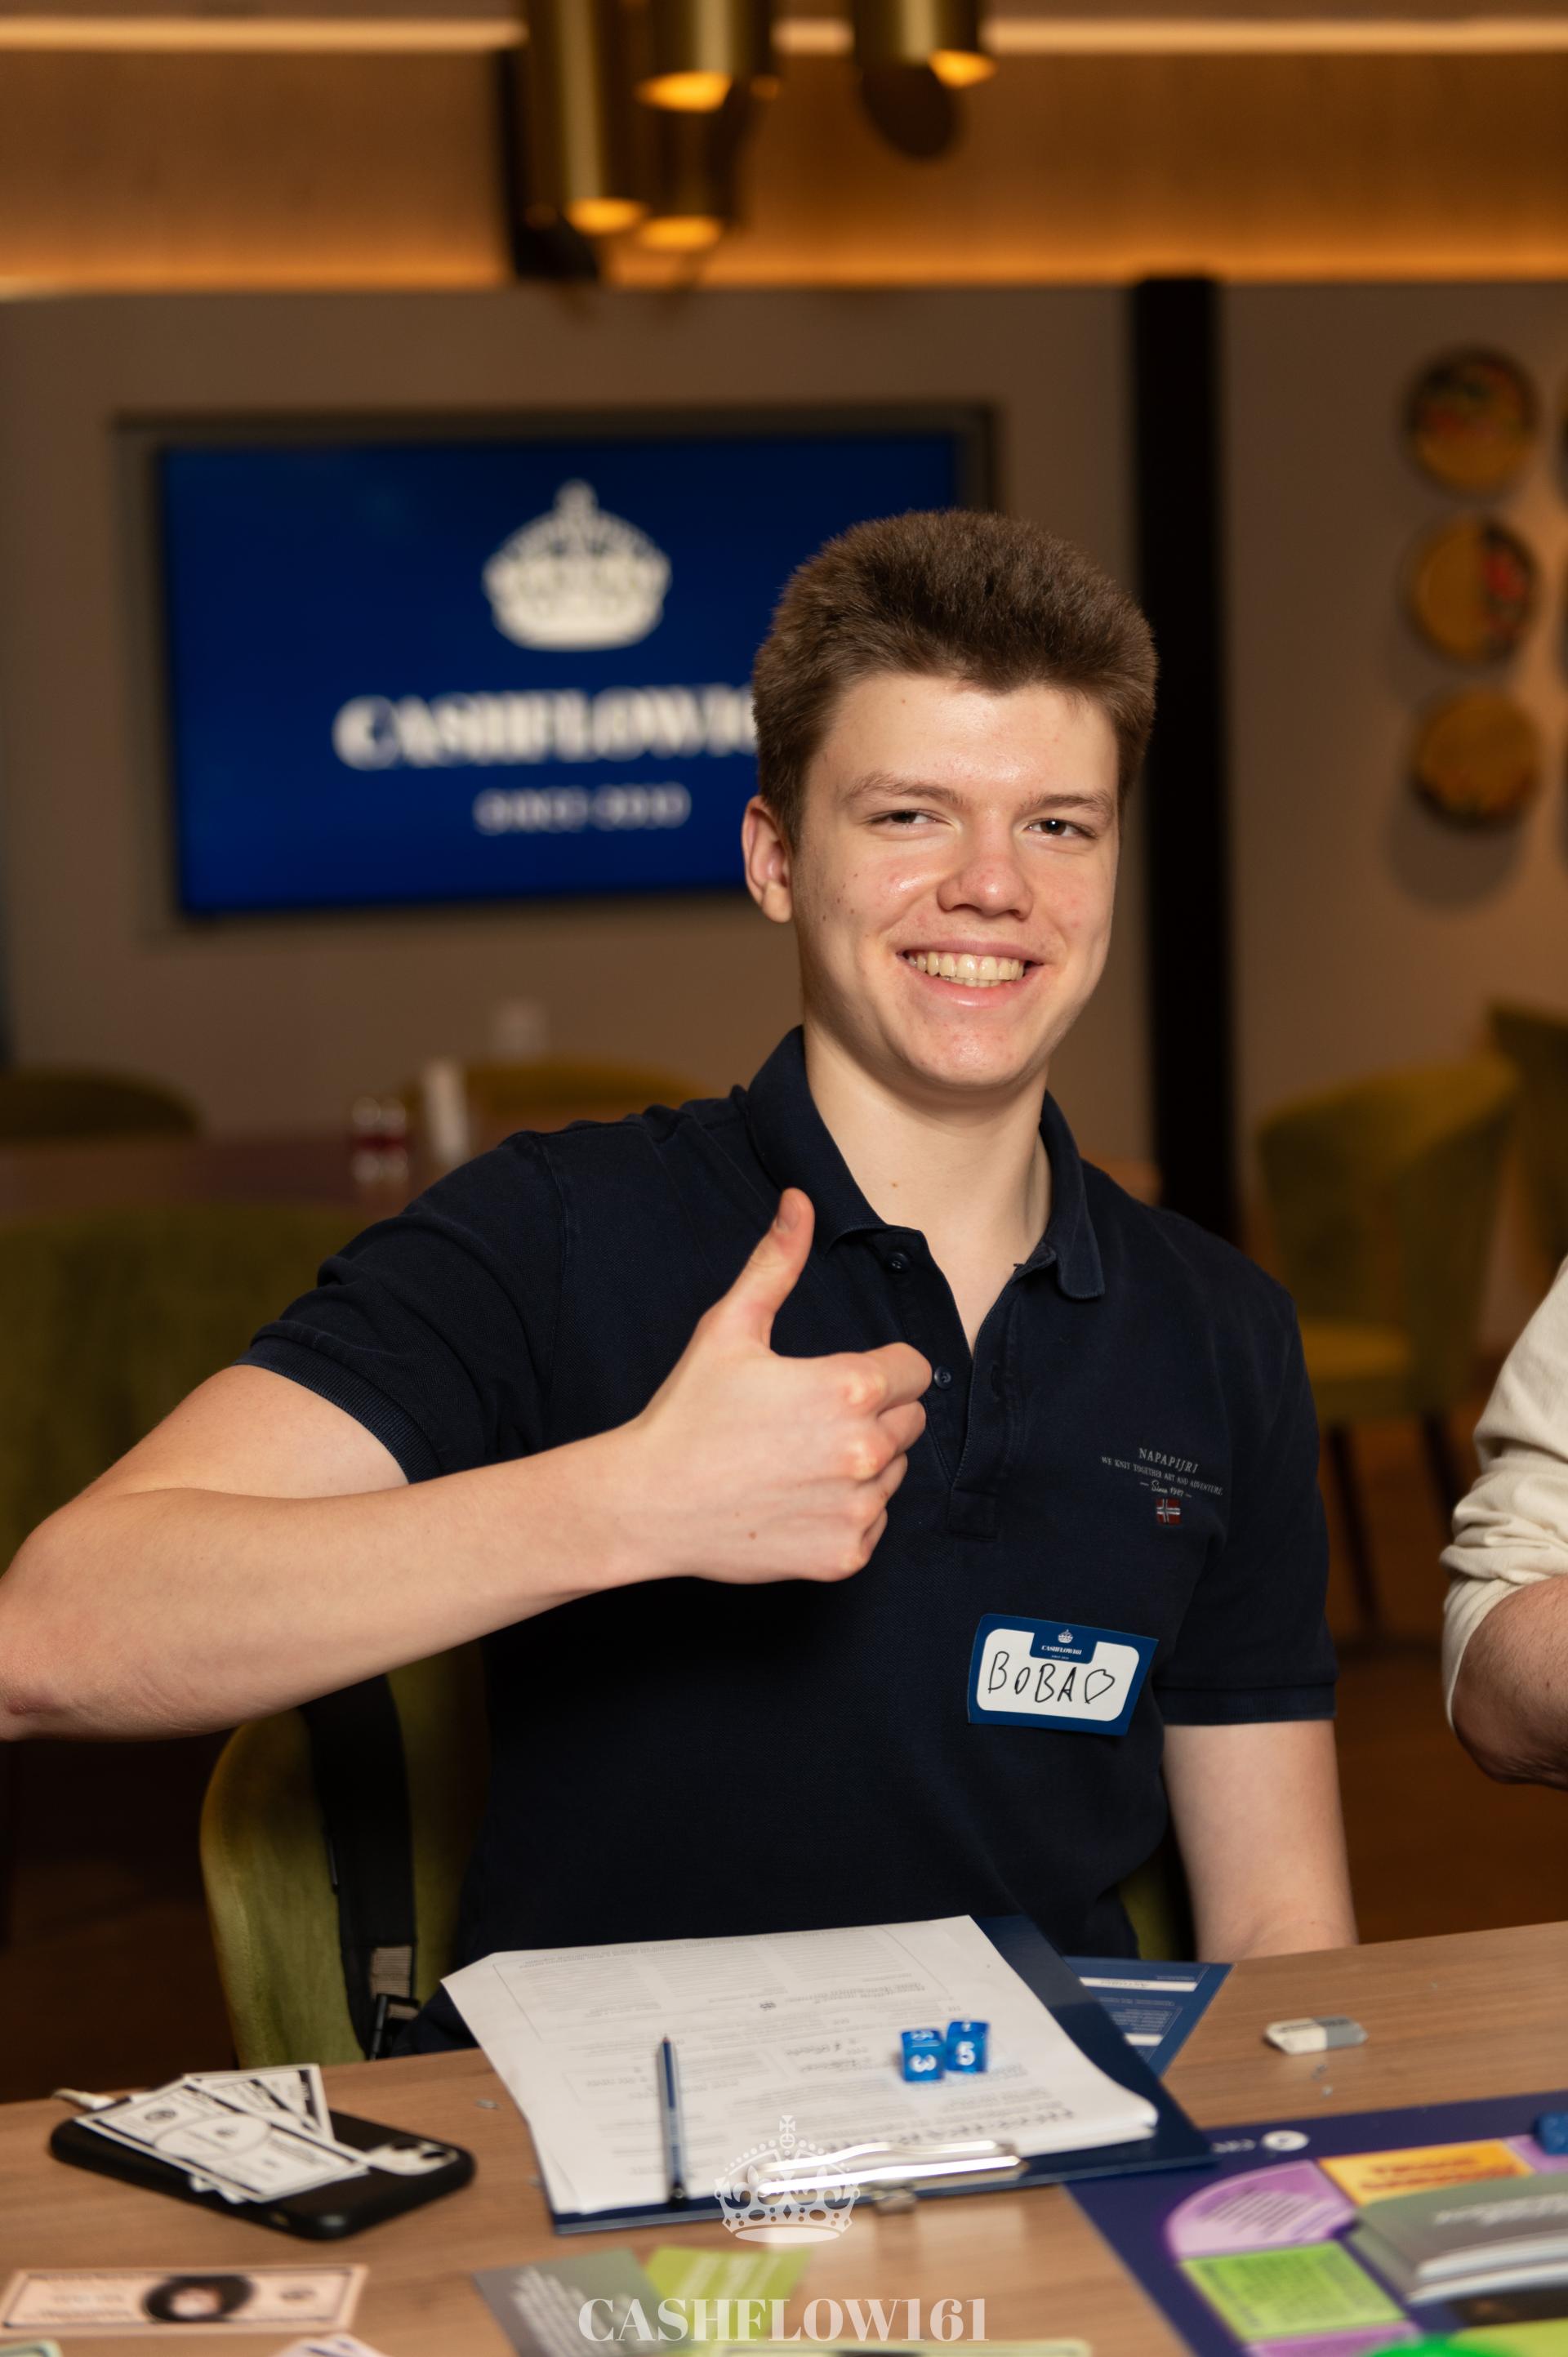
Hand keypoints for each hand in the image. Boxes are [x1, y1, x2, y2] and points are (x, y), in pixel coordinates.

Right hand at [619, 1189, 929, 1585]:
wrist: (646, 1504)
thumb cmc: (687, 1414)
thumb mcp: (729, 1328)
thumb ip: (776, 1264)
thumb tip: (799, 1201)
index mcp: (850, 1389)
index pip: (914, 1370)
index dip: (877, 1370)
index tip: (833, 1381)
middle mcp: (866, 1452)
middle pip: (910, 1421)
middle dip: (873, 1415)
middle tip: (807, 1421)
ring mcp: (858, 1510)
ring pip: (894, 1474)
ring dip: (862, 1466)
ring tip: (796, 1462)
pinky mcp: (845, 1556)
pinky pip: (873, 1524)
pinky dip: (844, 1515)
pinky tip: (793, 1502)